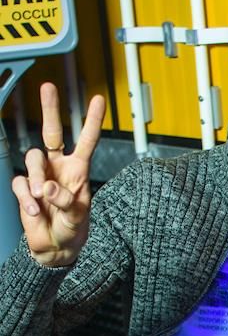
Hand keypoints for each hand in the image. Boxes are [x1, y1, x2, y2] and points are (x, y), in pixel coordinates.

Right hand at [11, 83, 105, 267]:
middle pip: (52, 132)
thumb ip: (66, 201)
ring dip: (37, 176)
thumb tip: (49, 187)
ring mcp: (40, 176)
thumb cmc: (71, 230)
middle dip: (50, 109)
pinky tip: (35, 212)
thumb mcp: (76, 218)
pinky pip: (21, 184)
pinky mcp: (26, 189)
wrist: (54, 248)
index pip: (86, 141)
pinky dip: (27, 199)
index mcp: (78, 170)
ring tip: (43, 198)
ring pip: (33, 158)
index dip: (92, 121)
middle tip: (48, 87)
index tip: (97, 100)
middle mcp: (58, 167)